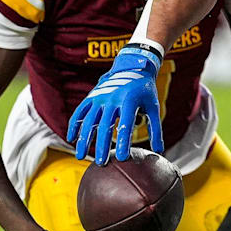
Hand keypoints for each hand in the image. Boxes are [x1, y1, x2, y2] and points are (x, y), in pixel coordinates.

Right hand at [67, 43, 162, 164]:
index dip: (123, 141)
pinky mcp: (91, 96)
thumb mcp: (153, 106)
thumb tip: (159, 151)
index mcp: (129, 100)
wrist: (132, 66)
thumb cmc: (145, 91)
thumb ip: (156, 129)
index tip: (121, 158)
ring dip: (84, 139)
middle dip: (102, 146)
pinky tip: (71, 139)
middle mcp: (112, 98)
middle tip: (102, 163)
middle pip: (105, 126)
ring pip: (88, 121)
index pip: (125, 125)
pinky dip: (74, 125)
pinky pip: (80, 112)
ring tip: (81, 156)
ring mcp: (99, 97)